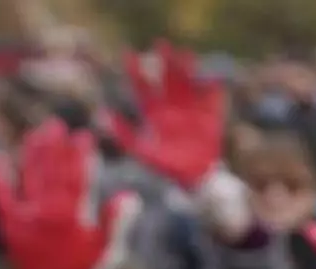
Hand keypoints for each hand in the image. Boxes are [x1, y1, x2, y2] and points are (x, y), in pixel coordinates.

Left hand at [0, 119, 138, 268]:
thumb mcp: (110, 249)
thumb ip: (118, 221)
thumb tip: (130, 196)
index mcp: (70, 220)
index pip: (76, 179)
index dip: (79, 155)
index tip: (84, 136)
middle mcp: (44, 216)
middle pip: (49, 173)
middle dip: (55, 148)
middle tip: (59, 126)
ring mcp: (24, 219)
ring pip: (27, 179)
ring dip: (32, 154)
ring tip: (39, 133)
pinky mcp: (9, 225)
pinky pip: (0, 197)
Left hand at [106, 41, 223, 189]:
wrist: (194, 178)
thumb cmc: (166, 166)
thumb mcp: (141, 152)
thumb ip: (124, 134)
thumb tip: (102, 115)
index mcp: (154, 113)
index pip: (142, 88)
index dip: (134, 71)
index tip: (127, 54)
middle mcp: (172, 107)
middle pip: (167, 79)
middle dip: (165, 62)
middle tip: (161, 44)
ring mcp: (191, 110)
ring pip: (188, 83)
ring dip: (187, 69)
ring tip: (186, 54)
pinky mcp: (210, 116)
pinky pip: (212, 99)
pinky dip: (213, 88)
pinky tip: (213, 78)